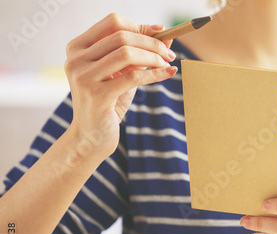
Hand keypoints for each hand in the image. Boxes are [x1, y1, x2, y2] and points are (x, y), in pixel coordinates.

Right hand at [64, 13, 177, 157]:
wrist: (92, 137)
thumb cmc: (107, 103)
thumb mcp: (122, 74)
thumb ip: (138, 54)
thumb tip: (166, 37)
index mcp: (77, 48)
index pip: (112, 23)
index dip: (140, 26)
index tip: (161, 33)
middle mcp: (76, 60)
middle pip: (122, 36)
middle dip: (152, 42)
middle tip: (169, 53)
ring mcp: (83, 77)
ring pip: (127, 53)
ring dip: (153, 56)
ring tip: (167, 63)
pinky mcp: (96, 95)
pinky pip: (133, 77)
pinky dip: (154, 73)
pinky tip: (167, 73)